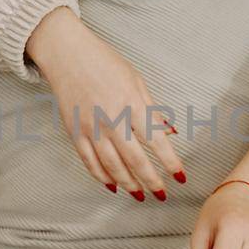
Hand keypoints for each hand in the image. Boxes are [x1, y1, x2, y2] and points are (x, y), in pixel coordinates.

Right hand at [26, 8, 184, 197]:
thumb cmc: (105, 63)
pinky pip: (89, 162)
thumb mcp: (136, 81)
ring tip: (140, 194)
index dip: (170, 162)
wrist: (68, 55)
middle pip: (135, 160)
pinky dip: (102, 177)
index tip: (180, 177)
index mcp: (132, 104)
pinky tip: (113, 185)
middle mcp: (113, 119)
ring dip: (128, 184)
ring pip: (112, 166)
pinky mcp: (75, 132)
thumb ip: (152, 110)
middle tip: (161, 193)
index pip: (157, 141)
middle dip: (151, 180)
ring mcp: (92, 128)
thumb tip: (169, 132)